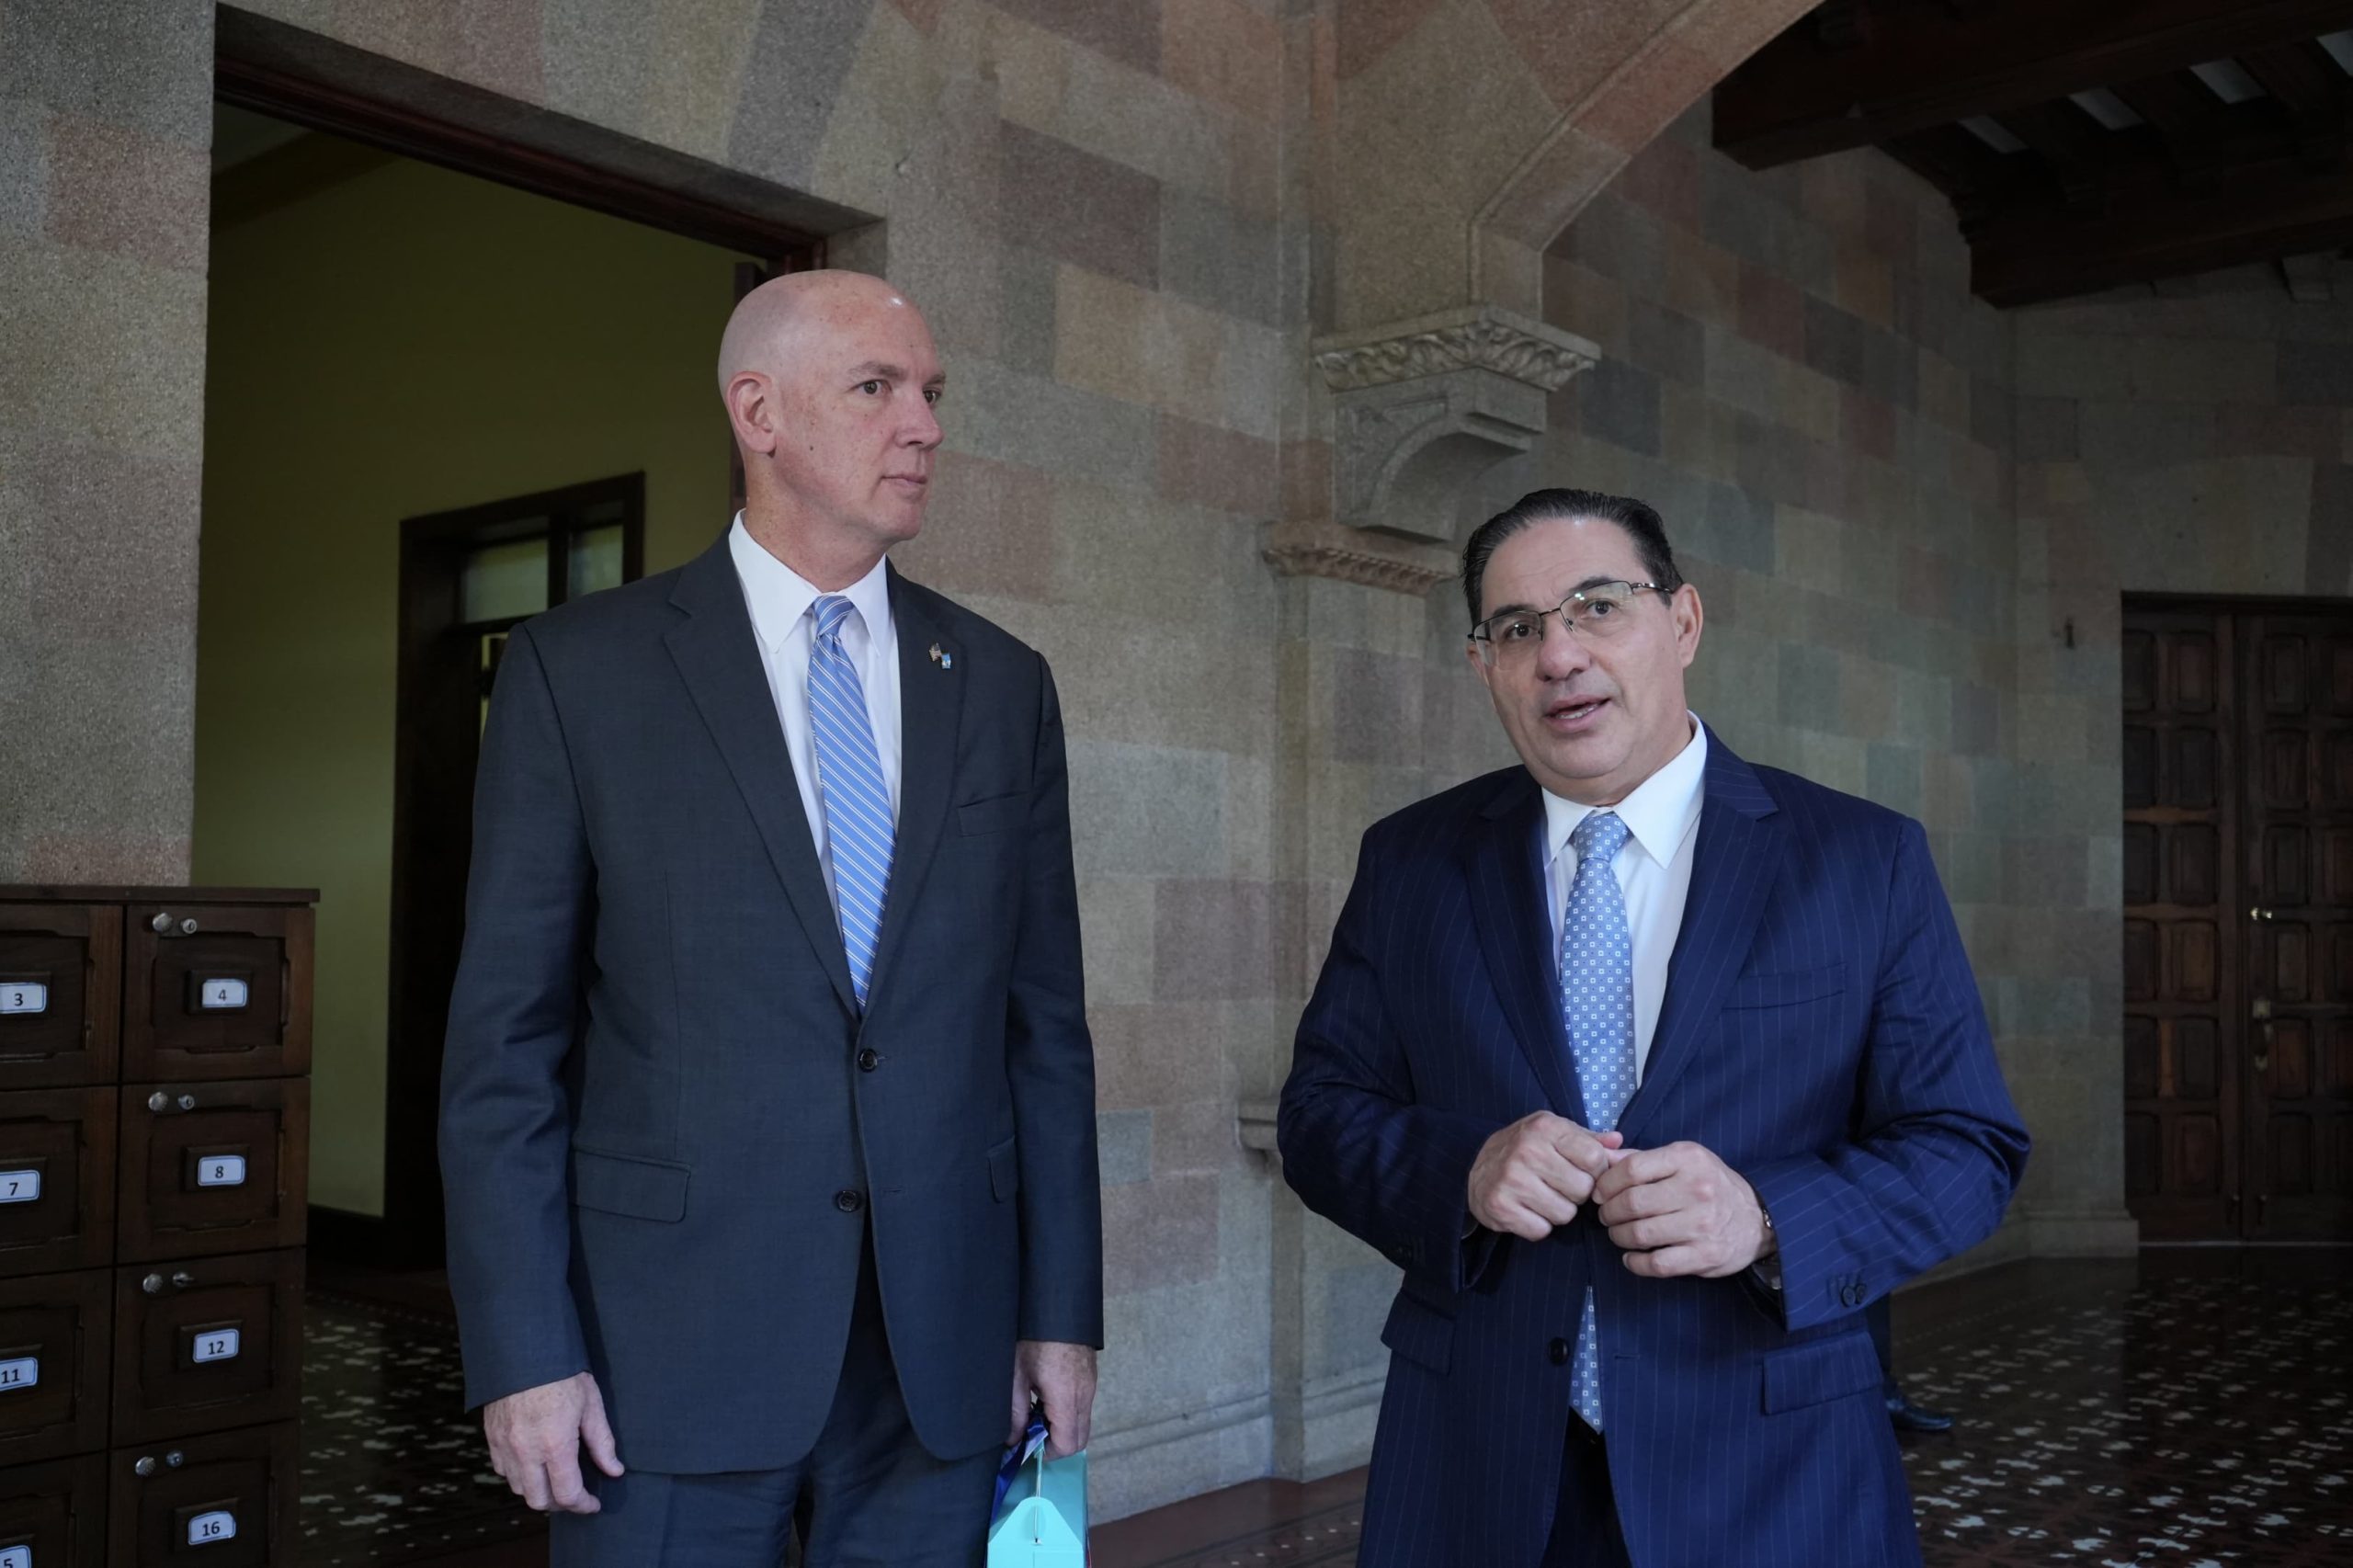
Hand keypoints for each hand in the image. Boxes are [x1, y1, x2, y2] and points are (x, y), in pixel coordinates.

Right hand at [482, 1372, 622, 1513]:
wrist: (523, 1348)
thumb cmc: (562, 1373)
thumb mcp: (591, 1404)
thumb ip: (602, 1442)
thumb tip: (614, 1470)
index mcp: (554, 1444)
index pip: (567, 1494)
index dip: (583, 1505)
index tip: (593, 1503)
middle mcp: (525, 1451)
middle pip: (539, 1500)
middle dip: (560, 1504)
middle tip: (575, 1495)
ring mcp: (505, 1446)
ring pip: (518, 1489)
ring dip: (538, 1491)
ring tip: (555, 1479)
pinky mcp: (492, 1438)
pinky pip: (503, 1470)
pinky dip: (518, 1475)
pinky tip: (533, 1463)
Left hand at [1008, 1340, 1096, 1457]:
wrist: (1057, 1306)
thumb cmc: (1033, 1337)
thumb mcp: (1016, 1375)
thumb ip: (1016, 1411)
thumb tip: (1014, 1439)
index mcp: (1066, 1397)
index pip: (1068, 1444)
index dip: (1047, 1452)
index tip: (1028, 1445)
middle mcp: (1084, 1395)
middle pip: (1080, 1439)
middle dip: (1056, 1444)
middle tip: (1031, 1432)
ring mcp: (1090, 1385)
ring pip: (1082, 1423)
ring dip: (1061, 1427)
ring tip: (1035, 1410)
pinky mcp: (1090, 1377)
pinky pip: (1083, 1407)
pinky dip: (1066, 1412)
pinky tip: (1044, 1396)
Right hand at [1465, 1112, 1623, 1241]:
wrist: (1475, 1168)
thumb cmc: (1525, 1149)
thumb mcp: (1554, 1133)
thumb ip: (1589, 1139)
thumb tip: (1619, 1142)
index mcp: (1545, 1127)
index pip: (1595, 1158)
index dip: (1595, 1171)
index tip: (1581, 1171)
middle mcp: (1527, 1150)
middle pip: (1583, 1190)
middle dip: (1576, 1194)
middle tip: (1558, 1186)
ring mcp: (1511, 1179)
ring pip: (1565, 1214)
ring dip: (1558, 1212)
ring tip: (1542, 1198)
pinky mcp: (1500, 1206)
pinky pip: (1541, 1230)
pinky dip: (1538, 1226)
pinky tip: (1527, 1210)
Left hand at [1592, 1141, 1769, 1277]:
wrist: (1756, 1218)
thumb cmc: (1710, 1184)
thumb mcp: (1682, 1160)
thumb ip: (1641, 1157)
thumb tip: (1600, 1158)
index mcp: (1688, 1159)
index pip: (1631, 1169)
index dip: (1606, 1183)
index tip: (1599, 1193)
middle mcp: (1696, 1189)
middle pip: (1632, 1203)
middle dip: (1608, 1212)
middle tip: (1606, 1216)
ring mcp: (1702, 1225)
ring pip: (1640, 1234)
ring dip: (1618, 1236)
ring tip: (1618, 1233)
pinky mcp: (1705, 1256)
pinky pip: (1657, 1264)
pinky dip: (1635, 1263)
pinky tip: (1631, 1258)